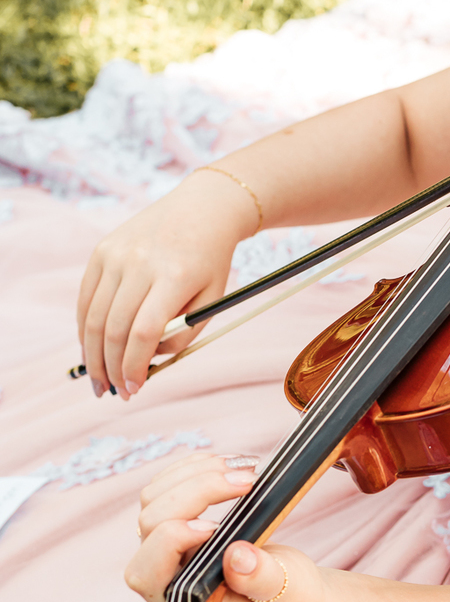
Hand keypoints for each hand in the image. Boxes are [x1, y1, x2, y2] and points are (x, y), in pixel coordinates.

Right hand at [76, 173, 256, 399]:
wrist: (202, 209)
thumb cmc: (210, 261)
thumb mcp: (213, 300)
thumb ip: (183, 335)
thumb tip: (145, 363)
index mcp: (175, 276)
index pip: (144, 332)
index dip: (135, 365)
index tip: (135, 388)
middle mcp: (140, 263)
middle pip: (113, 328)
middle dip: (111, 368)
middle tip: (114, 392)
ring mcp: (116, 254)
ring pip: (92, 317)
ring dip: (92, 355)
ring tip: (99, 380)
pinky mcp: (101, 250)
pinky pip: (85, 298)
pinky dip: (84, 328)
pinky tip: (91, 349)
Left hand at [125, 452, 325, 601]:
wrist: (294, 593)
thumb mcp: (285, 596)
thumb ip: (261, 581)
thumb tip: (236, 555)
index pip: (147, 572)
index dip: (172, 542)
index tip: (216, 527)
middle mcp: (166, 573)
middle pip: (152, 521)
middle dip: (197, 492)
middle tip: (248, 481)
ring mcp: (169, 544)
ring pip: (155, 496)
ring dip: (197, 473)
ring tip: (245, 468)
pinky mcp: (182, 520)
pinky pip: (170, 483)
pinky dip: (198, 466)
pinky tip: (231, 464)